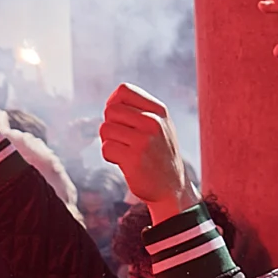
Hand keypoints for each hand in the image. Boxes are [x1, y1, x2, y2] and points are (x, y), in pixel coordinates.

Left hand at [101, 84, 195, 218]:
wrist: (172, 187)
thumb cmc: (159, 154)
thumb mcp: (160, 125)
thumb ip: (140, 110)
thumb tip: (111, 102)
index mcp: (159, 111)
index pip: (123, 90)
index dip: (113, 102)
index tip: (118, 119)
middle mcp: (152, 122)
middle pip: (110, 110)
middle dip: (110, 125)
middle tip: (122, 140)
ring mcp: (144, 140)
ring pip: (105, 129)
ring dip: (109, 142)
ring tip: (125, 150)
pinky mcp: (134, 159)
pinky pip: (106, 148)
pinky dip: (110, 156)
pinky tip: (124, 162)